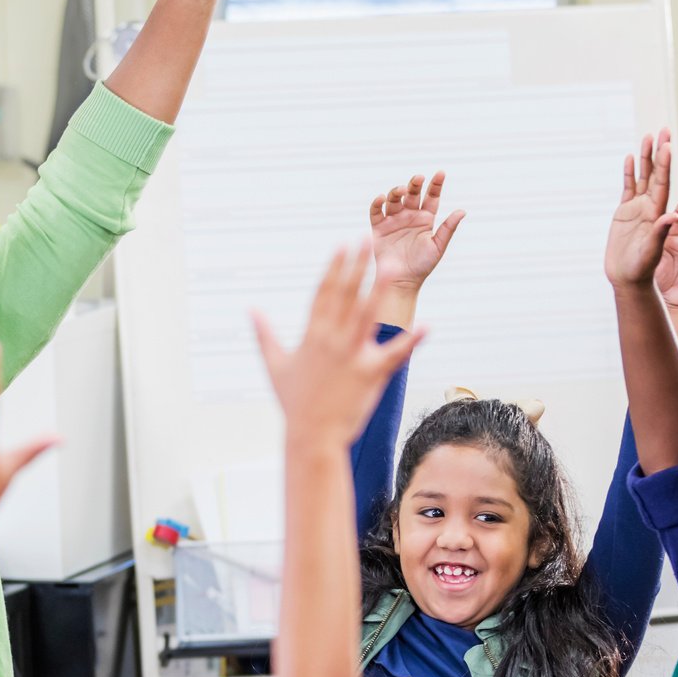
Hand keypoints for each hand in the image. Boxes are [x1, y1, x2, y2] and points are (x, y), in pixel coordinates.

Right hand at [254, 239, 424, 446]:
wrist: (311, 436)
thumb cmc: (294, 402)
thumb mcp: (275, 365)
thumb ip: (264, 334)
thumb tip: (251, 310)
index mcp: (311, 336)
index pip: (324, 293)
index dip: (335, 267)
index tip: (343, 245)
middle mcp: (331, 341)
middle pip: (347, 296)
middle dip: (357, 266)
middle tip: (368, 240)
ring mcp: (352, 356)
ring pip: (368, 315)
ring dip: (380, 289)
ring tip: (391, 267)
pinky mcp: (370, 375)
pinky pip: (394, 354)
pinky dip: (411, 341)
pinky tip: (426, 326)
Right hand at [370, 172, 464, 291]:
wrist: (401, 281)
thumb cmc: (422, 266)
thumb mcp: (438, 246)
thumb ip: (448, 228)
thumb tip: (462, 211)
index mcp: (425, 219)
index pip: (432, 197)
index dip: (436, 185)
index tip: (441, 173)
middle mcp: (409, 216)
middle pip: (412, 194)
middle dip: (415, 184)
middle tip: (418, 178)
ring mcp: (393, 220)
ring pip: (394, 199)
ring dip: (397, 191)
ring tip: (402, 191)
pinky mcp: (378, 227)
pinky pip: (376, 211)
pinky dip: (378, 203)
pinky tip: (382, 198)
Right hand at [603, 129, 677, 289]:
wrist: (628, 278)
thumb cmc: (643, 270)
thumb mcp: (653, 252)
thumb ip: (661, 233)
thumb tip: (670, 214)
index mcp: (659, 214)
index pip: (663, 184)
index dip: (665, 165)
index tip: (667, 145)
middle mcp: (650, 207)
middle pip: (655, 174)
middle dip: (658, 152)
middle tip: (663, 130)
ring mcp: (638, 209)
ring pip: (642, 177)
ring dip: (645, 157)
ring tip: (647, 136)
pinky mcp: (624, 213)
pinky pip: (628, 189)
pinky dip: (629, 173)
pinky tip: (629, 158)